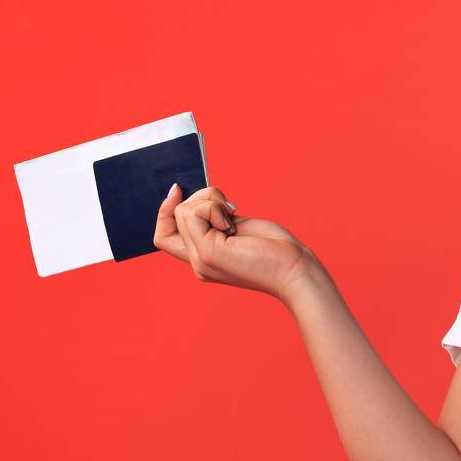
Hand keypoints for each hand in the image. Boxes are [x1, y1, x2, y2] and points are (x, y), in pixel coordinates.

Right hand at [154, 184, 321, 304]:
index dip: (164, 211)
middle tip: (231, 208)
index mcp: (204, 258)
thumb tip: (203, 199)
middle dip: (200, 198)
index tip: (177, 189)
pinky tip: (234, 223)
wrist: (296, 271)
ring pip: (184, 211)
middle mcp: (197, 262)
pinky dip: (214, 207)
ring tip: (235, 217)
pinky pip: (194, 213)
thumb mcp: (240, 228)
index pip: (164, 236)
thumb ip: (218, 220)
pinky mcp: (207, 252)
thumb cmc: (277, 250)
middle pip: (173, 219)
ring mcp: (200, 259)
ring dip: (211, 201)